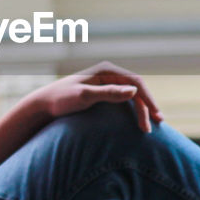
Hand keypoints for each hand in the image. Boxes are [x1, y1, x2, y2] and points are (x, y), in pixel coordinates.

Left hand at [32, 61, 163, 131]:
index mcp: (106, 71)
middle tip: (156, 124)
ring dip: (141, 110)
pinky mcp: (102, 94)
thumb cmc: (61, 99)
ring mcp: (105, 84)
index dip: (147, 99)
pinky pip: (123, 102)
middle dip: (147, 106)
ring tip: (148, 128)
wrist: (43, 105)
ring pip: (131, 96)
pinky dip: (132, 112)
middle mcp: (108, 75)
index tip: (155, 115)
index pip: (135, 82)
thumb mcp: (85, 96)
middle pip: (135, 90)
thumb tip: (134, 91)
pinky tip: (137, 122)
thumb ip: (108, 93)